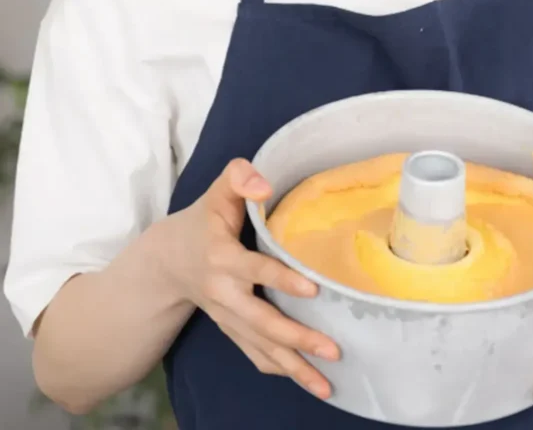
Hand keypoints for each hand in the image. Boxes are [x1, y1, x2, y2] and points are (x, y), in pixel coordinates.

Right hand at [162, 158, 338, 398]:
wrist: (166, 260)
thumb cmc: (202, 222)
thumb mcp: (216, 193)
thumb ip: (238, 178)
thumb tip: (264, 186)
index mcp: (222, 258)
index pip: (255, 269)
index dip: (282, 279)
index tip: (313, 289)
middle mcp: (224, 293)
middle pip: (261, 321)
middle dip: (296, 338)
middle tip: (332, 350)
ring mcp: (227, 317)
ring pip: (260, 347)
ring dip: (293, 368)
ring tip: (326, 386)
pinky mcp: (231, 329)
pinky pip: (254, 354)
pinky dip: (279, 369)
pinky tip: (305, 380)